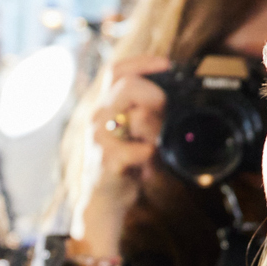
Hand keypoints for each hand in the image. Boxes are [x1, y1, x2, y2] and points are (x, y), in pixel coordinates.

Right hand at [73, 57, 170, 241]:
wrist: (102, 204)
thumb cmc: (122, 166)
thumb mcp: (134, 134)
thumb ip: (146, 114)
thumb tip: (169, 98)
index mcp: (105, 108)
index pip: (116, 70)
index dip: (142, 61)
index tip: (167, 64)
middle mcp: (97, 118)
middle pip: (125, 84)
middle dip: (154, 94)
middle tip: (163, 112)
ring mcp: (100, 139)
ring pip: (133, 113)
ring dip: (153, 126)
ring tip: (154, 143)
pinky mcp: (107, 161)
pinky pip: (140, 150)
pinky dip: (151, 155)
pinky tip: (148, 166)